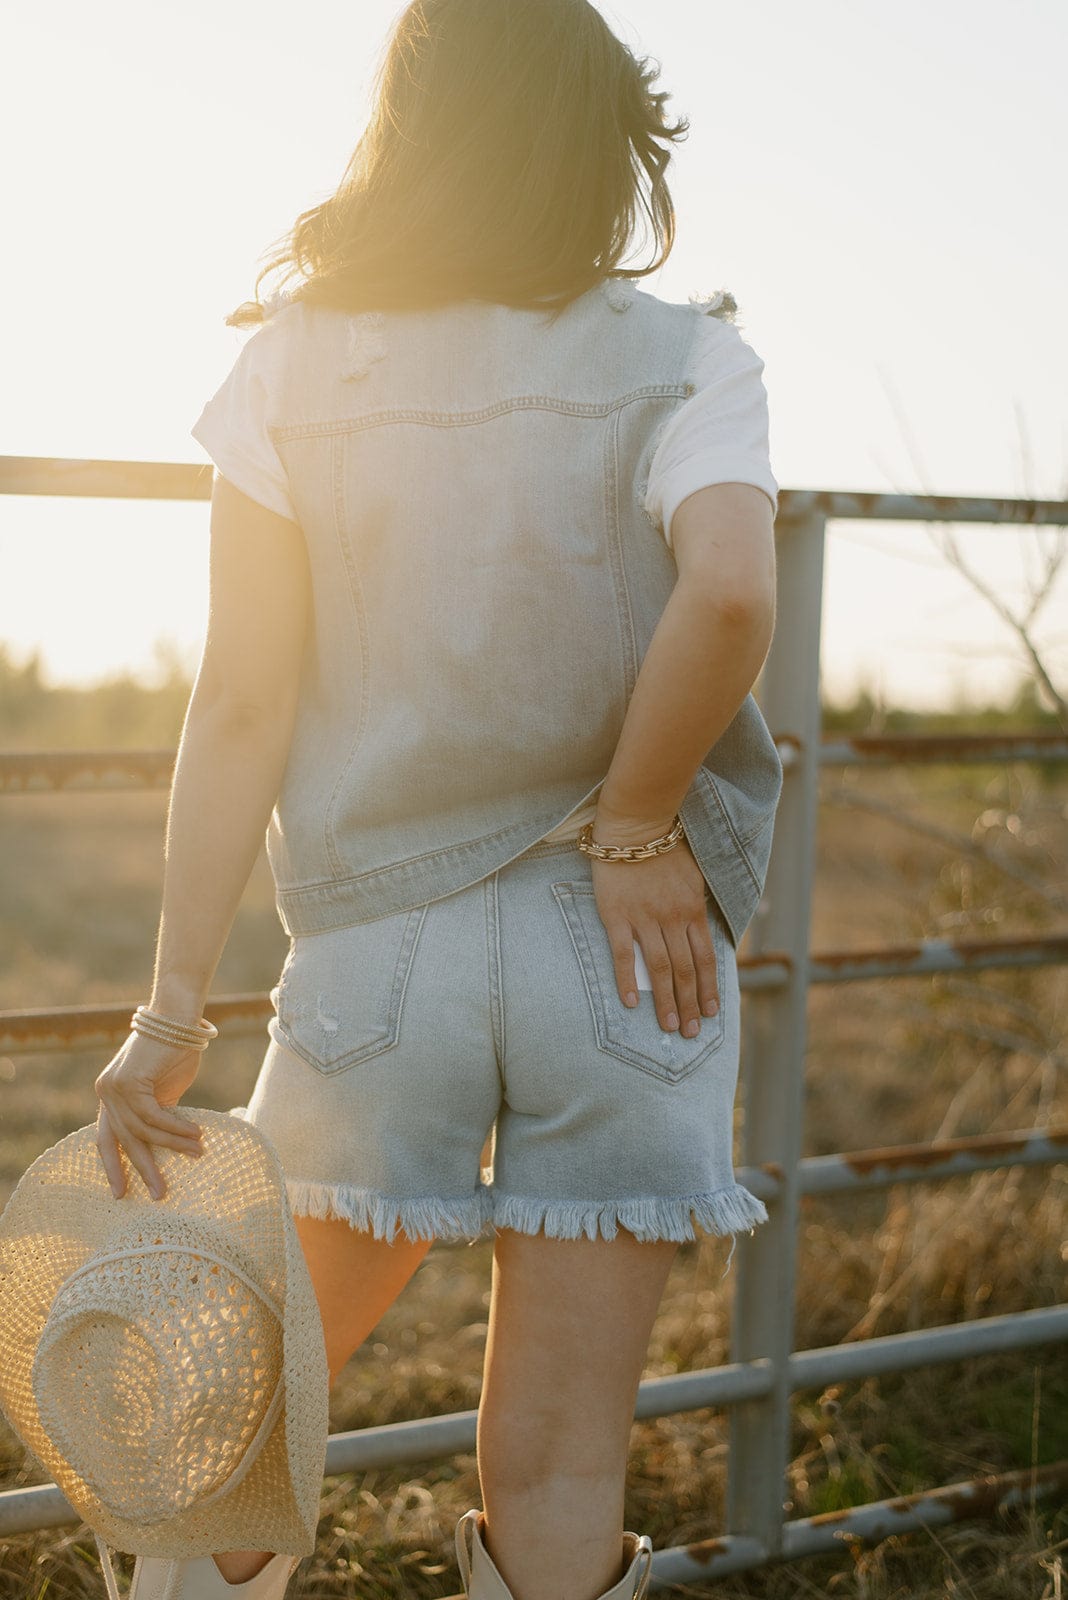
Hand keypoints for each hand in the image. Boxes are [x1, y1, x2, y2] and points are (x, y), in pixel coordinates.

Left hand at [94, 1032, 204, 1200]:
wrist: (177, 1018)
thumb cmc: (175, 1051)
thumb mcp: (163, 1091)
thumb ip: (157, 1115)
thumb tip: (166, 1145)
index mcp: (109, 1097)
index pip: (107, 1138)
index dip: (113, 1166)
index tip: (121, 1193)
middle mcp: (105, 1093)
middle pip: (123, 1141)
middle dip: (143, 1169)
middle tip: (158, 1194)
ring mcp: (114, 1088)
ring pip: (142, 1131)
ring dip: (172, 1146)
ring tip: (197, 1153)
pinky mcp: (129, 1083)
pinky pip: (154, 1116)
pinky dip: (176, 1128)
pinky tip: (195, 1134)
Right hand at [589, 824, 718, 1036]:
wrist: (634, 825)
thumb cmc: (665, 848)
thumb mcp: (693, 877)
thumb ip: (696, 907)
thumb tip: (704, 936)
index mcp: (693, 910)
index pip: (706, 958)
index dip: (710, 988)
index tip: (712, 1013)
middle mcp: (673, 919)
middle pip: (686, 970)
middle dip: (691, 1004)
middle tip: (691, 1032)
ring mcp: (645, 919)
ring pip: (660, 968)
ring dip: (667, 1001)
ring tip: (670, 1027)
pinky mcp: (617, 916)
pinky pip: (623, 954)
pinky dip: (627, 980)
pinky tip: (632, 1002)